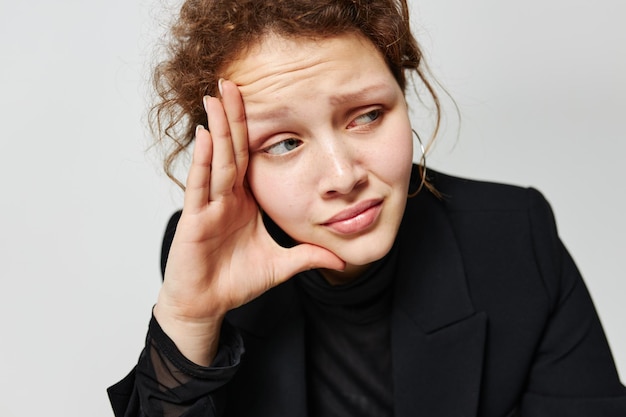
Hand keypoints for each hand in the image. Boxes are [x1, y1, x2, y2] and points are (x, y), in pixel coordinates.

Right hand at [154, 80, 344, 364]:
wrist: (208, 305)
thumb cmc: (236, 282)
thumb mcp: (281, 265)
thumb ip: (308, 257)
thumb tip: (340, 258)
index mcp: (244, 201)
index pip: (250, 157)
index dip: (253, 128)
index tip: (258, 100)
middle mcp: (226, 197)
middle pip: (232, 149)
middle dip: (232, 116)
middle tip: (231, 81)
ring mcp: (209, 206)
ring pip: (216, 161)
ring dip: (216, 129)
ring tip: (216, 97)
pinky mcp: (195, 221)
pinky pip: (200, 188)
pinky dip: (202, 162)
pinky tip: (205, 137)